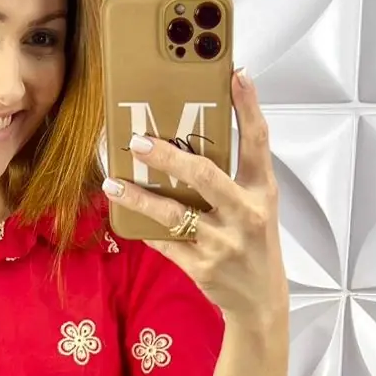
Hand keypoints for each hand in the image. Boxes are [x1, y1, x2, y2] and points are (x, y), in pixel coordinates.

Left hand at [103, 68, 287, 322]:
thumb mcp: (258, 207)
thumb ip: (234, 176)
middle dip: (169, 156)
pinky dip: (144, 229)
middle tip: (138, 141)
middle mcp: (245, 215)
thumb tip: (195, 136)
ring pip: (174, 214)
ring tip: (112, 183)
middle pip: (204, 176)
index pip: (258, 142)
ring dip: (139, 197)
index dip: (249, 107)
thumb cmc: (254, 244)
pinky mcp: (202, 267)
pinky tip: (125, 218)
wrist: (260, 301)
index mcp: (262, 192)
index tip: (236, 75)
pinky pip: (165, 243)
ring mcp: (222, 243)